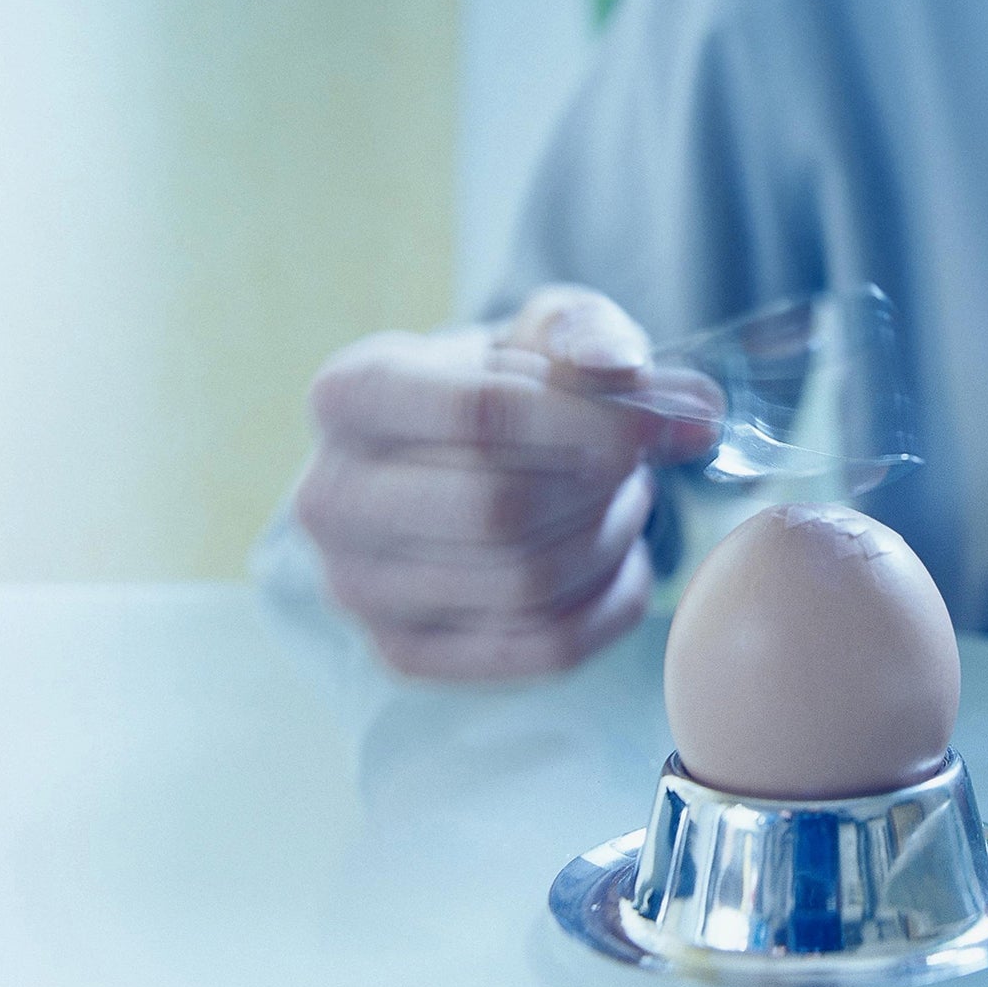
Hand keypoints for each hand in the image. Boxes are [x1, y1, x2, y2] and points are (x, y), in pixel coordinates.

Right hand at [294, 286, 715, 679]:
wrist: (453, 463)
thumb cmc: (502, 388)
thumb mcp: (542, 332)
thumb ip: (590, 335)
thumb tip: (644, 382)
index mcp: (349, 395)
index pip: (478, 414)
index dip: (588, 419)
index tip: (657, 419)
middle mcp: (329, 498)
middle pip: (500, 508)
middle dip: (597, 486)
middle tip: (638, 460)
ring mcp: (358, 588)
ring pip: (524, 583)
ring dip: (609, 539)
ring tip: (624, 499)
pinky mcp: (403, 655)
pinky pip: (541, 649)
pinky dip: (610, 606)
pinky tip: (622, 561)